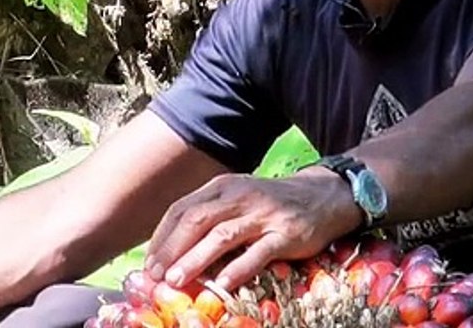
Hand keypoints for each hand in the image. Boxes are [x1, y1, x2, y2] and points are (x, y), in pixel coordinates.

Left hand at [143, 168, 361, 291]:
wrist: (322, 196)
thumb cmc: (269, 203)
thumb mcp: (236, 199)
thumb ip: (209, 217)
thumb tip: (173, 249)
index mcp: (222, 188)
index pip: (182, 209)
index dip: (163, 236)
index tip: (149, 262)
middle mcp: (239, 197)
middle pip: (196, 221)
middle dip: (172, 249)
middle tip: (157, 275)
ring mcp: (263, 214)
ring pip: (222, 236)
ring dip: (196, 259)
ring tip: (177, 280)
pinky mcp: (285, 233)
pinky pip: (258, 252)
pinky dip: (238, 268)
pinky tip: (222, 284)